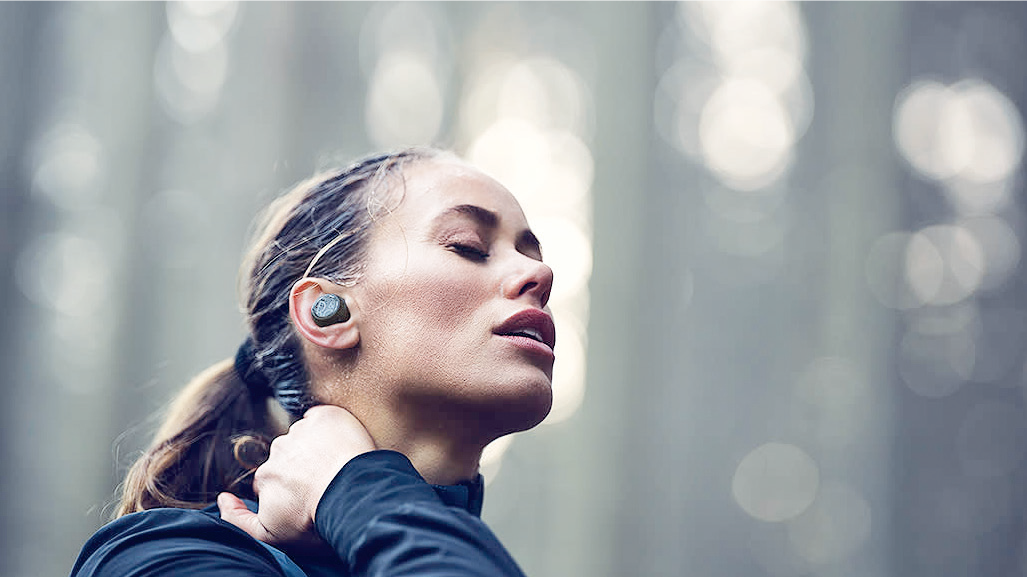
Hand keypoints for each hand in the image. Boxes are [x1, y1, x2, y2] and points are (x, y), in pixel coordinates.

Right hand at [218, 405, 375, 546]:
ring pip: (305, 436)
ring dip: (316, 447)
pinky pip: (322, 417)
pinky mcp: (325, 416)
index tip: (306, 495)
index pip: (271, 478)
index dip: (289, 488)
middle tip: (325, 482)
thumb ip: (238, 520)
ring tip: (336, 466)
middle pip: (287, 456)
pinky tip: (340, 442)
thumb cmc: (314, 519)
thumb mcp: (269, 535)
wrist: (350, 496)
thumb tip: (223, 499)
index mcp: (265, 476)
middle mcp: (278, 450)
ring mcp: (301, 431)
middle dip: (301, 467)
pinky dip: (329, 426)